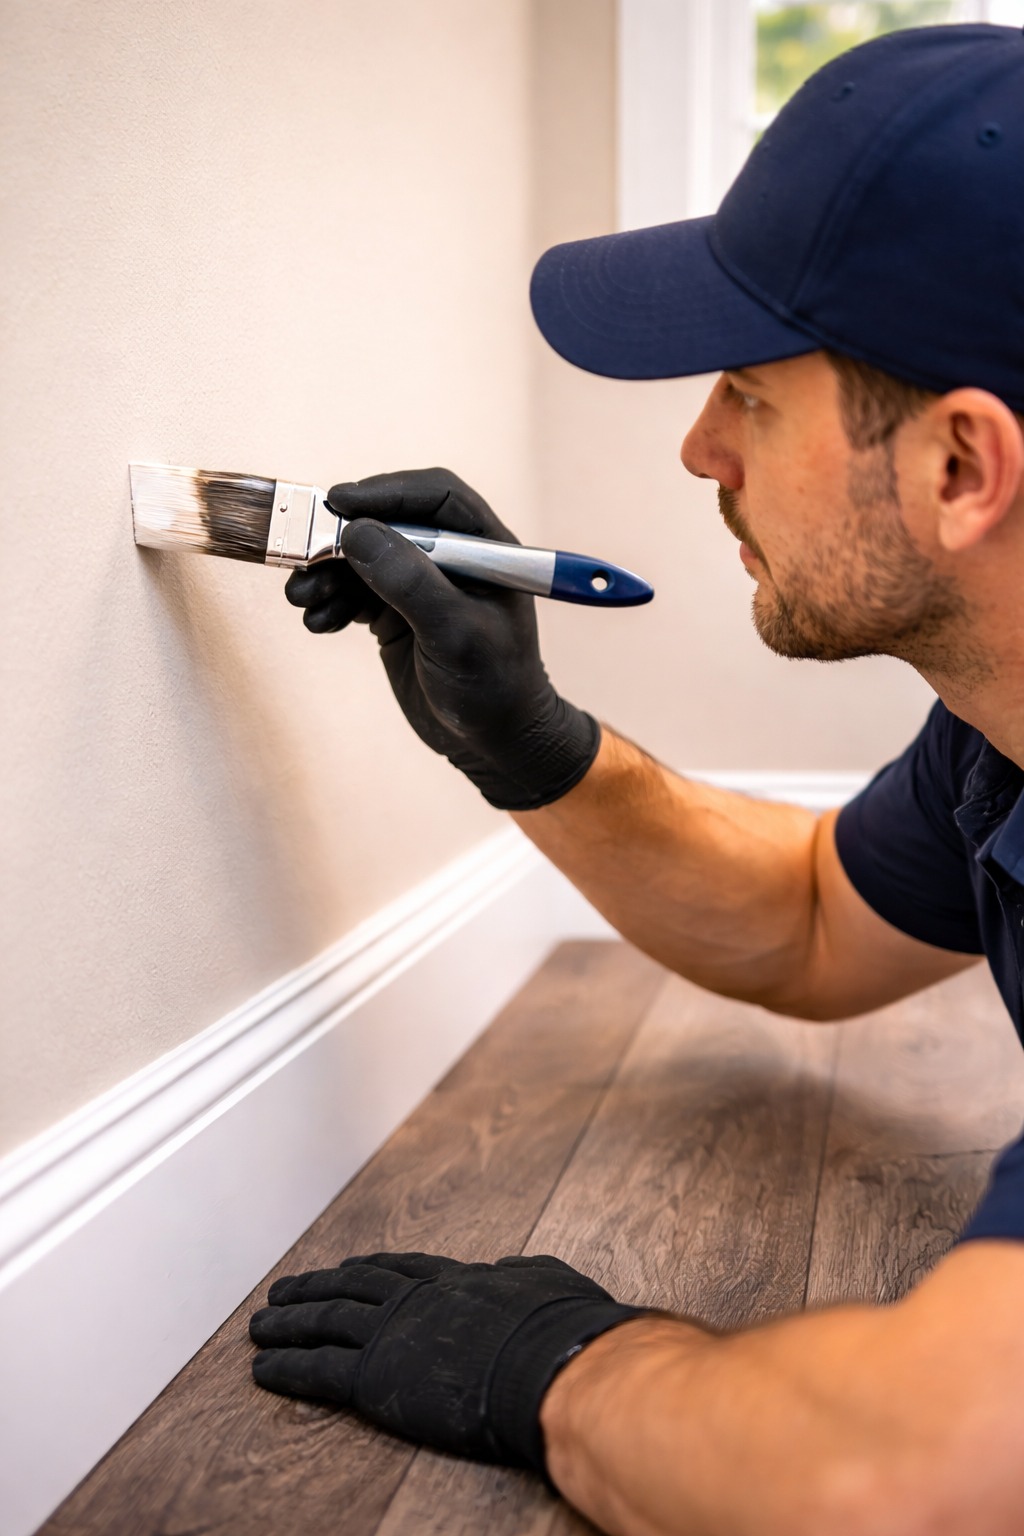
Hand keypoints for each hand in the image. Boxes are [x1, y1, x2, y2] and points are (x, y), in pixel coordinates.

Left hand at [249, 1250, 643, 1469]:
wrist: (546, 1362)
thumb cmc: (561, 1328)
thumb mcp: (549, 1281)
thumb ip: (524, 1271)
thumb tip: (509, 1265)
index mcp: (455, 1280)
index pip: (401, 1269)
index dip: (368, 1267)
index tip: (345, 1266)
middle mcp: (416, 1300)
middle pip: (352, 1288)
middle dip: (315, 1289)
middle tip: (282, 1292)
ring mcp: (392, 1334)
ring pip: (326, 1323)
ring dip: (288, 1323)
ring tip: (258, 1325)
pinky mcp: (375, 1377)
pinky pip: (319, 1371)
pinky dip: (287, 1368)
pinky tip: (260, 1369)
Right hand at [283, 468, 599, 810]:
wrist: (493, 743)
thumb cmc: (494, 687)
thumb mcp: (455, 634)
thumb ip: (410, 582)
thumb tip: (358, 534)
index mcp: (483, 548)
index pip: (434, 496)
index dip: (386, 491)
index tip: (339, 503)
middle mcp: (450, 558)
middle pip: (387, 523)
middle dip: (341, 540)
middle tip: (303, 559)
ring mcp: (421, 585)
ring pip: (363, 559)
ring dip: (326, 575)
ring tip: (302, 600)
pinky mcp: (397, 613)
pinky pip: (354, 593)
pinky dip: (331, 603)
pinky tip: (319, 623)